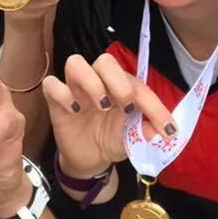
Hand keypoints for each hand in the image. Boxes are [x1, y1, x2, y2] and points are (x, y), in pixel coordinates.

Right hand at [41, 53, 176, 178]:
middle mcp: (99, 81)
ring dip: (91, 82)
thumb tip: (164, 132)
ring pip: (75, 62)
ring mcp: (76, 89)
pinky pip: (51, 84)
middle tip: (125, 107)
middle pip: (104, 60)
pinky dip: (62, 94)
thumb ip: (148, 131)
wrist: (90, 158)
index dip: (153, 105)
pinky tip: (74, 111)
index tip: (166, 129)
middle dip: (117, 81)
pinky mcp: (55, 102)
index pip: (137, 84)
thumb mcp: (134, 137)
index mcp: (121, 86)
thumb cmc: (113, 138)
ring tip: (101, 106)